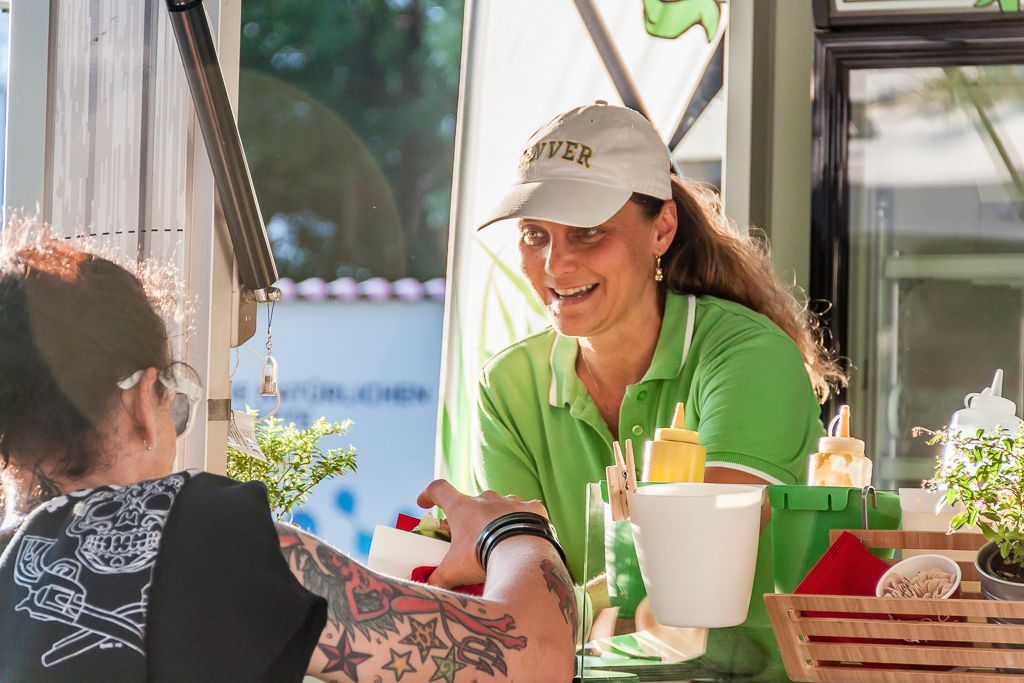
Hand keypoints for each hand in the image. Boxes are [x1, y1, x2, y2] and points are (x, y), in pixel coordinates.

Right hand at [417, 479, 547, 588]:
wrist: (522, 558)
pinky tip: (524, 537)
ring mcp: (512, 501)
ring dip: (497, 519)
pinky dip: (524, 522)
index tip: (424, 502)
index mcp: (462, 507)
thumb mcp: (454, 571)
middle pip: (473, 502)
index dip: (429, 494)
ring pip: (501, 505)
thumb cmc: (482, 558)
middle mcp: (487, 498)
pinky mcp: (534, 508)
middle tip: (470, 539)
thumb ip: (437, 578)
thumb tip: (428, 587)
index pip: (439, 490)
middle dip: (470, 518)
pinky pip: (527, 511)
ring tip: (500, 542)